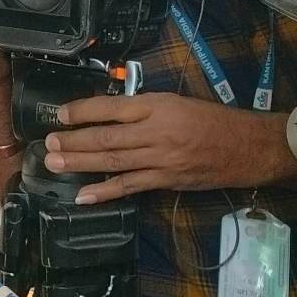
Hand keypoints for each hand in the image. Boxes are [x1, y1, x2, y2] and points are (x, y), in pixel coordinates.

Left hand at [46, 92, 294, 204]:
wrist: (247, 147)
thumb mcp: (176, 101)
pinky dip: (104, 192)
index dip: (83, 111)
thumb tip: (109, 113)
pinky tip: (83, 195)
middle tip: (49, 144)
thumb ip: (143, 107)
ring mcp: (159, 159)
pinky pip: (130, 186)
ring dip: (81, 164)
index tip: (61, 114)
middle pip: (106, 138)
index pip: (111, 108)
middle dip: (74, 141)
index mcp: (157, 106)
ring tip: (56, 164)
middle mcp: (155, 132)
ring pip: (112, 162)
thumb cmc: (212, 120)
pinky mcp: (165, 181)